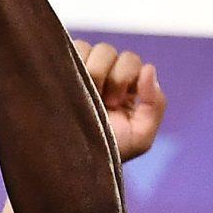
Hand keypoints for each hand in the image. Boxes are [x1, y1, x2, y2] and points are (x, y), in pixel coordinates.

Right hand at [78, 40, 165, 163]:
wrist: (71, 165)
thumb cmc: (106, 153)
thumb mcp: (140, 136)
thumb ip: (155, 104)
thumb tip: (149, 68)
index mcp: (124, 87)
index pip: (130, 60)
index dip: (124, 77)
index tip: (116, 103)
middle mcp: (101, 75)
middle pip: (108, 51)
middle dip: (105, 76)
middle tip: (101, 103)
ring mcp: (78, 71)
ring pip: (86, 48)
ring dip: (88, 71)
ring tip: (82, 97)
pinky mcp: (57, 70)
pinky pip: (66, 49)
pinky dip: (69, 63)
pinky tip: (67, 88)